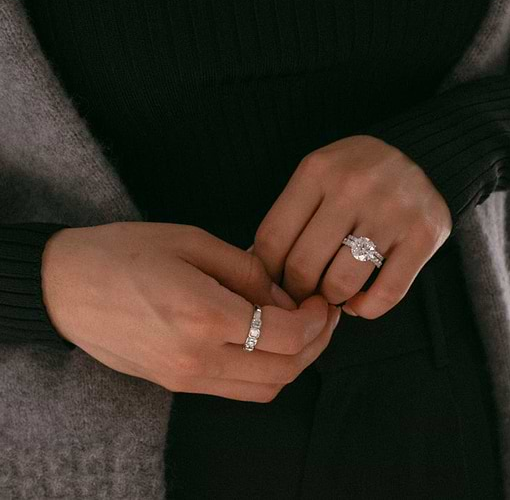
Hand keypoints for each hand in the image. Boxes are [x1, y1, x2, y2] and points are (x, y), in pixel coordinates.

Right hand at [41, 221, 340, 401]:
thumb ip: (248, 271)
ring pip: (264, 389)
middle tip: (322, 315)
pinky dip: (265, 372)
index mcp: (204, 316)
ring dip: (294, 363)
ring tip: (301, 330)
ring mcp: (186, 378)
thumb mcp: (192, 242)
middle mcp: (199, 359)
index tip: (321, 300)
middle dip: (315, 345)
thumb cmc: (123, 253)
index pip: (286, 336)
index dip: (316, 321)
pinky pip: (237, 391)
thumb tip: (284, 298)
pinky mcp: (176, 384)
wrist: (65, 286)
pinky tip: (267, 343)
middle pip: (284, 372)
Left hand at [250, 134, 452, 318]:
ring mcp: (392, 210)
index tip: (273, 284)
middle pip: (303, 265)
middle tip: (302, 294)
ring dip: (331, 300)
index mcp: (317, 170)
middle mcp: (354, 186)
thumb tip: (257, 269)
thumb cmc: (356, 175)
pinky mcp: (424, 234)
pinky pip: (386, 294)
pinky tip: (359, 301)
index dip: (266, 273)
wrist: (421, 154)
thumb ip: (290, 216)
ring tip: (332, 292)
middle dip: (296, 292)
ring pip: (341, 283)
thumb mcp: (318, 176)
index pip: (272, 239)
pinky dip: (366, 309)